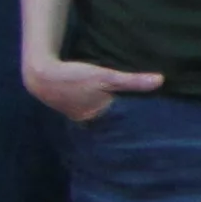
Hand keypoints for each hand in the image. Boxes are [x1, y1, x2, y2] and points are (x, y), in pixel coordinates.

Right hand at [24, 55, 159, 124]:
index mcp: (98, 117)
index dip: (137, 123)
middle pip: (112, 122)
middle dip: (126, 122)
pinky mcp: (71, 108)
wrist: (40, 75)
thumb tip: (161, 80)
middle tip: (149, 125)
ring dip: (113, 115)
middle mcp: (88, 120)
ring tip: (133, 118)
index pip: (123, 124)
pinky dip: (99, 108)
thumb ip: (132, 81)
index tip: (156, 126)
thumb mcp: (105, 76)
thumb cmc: (73, 76)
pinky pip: (91, 111)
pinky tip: (106, 105)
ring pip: (101, 117)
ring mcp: (78, 116)